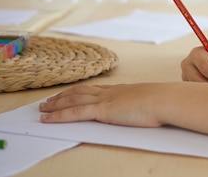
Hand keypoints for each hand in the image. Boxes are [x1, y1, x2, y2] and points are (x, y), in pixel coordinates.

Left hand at [39, 83, 166, 125]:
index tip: (71, 93)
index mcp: (122, 90)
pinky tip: (47, 119)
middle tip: (49, 100)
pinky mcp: (102, 110)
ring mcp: (105, 99)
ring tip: (43, 108)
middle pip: (81, 92)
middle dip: (63, 96)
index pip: (96, 89)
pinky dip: (58, 115)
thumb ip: (144, 104)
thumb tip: (148, 109)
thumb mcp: (151, 101)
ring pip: (73, 100)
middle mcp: (110, 92)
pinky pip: (74, 113)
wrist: (164, 100)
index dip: (80, 91)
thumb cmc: (163, 102)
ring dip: (56, 104)